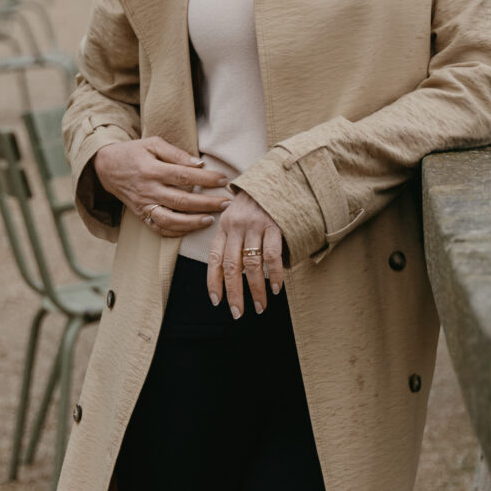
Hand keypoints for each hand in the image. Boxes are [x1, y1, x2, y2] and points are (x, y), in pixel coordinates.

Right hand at [92, 136, 230, 238]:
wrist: (106, 167)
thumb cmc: (133, 152)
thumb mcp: (152, 143)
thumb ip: (175, 153)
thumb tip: (198, 164)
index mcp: (152, 169)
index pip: (184, 176)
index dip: (206, 178)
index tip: (223, 180)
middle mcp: (148, 190)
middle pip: (182, 201)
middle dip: (206, 203)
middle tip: (226, 203)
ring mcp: (144, 205)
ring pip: (170, 220)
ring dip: (192, 222)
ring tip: (211, 220)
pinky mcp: (141, 215)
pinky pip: (159, 229)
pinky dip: (176, 232)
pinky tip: (191, 228)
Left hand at [208, 193, 287, 318]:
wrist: (276, 177)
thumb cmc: (255, 203)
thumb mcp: (236, 217)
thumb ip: (232, 240)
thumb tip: (232, 273)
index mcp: (224, 226)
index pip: (214, 259)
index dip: (213, 282)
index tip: (217, 301)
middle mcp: (236, 226)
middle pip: (231, 266)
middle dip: (234, 293)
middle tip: (238, 313)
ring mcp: (255, 225)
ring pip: (252, 264)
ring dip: (256, 289)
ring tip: (261, 306)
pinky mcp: (275, 224)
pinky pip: (273, 255)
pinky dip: (274, 275)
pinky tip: (277, 288)